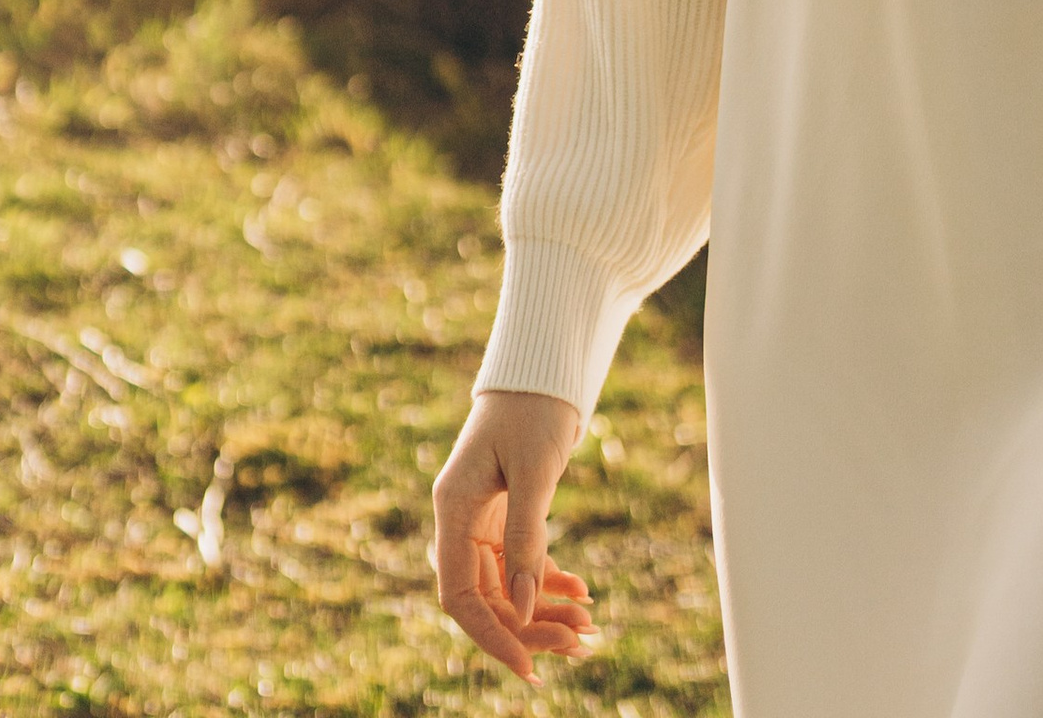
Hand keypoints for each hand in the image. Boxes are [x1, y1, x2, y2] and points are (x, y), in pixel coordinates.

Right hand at [431, 389, 596, 683]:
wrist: (541, 372)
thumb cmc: (533, 410)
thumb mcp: (534, 472)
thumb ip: (527, 538)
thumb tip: (525, 609)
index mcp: (453, 510)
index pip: (459, 596)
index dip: (491, 637)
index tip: (529, 669)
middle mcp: (461, 522)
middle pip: (487, 599)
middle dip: (530, 629)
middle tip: (580, 644)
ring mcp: (482, 523)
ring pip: (507, 590)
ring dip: (545, 614)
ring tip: (589, 629)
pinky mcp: (505, 519)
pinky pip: (523, 568)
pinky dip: (551, 586)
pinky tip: (583, 594)